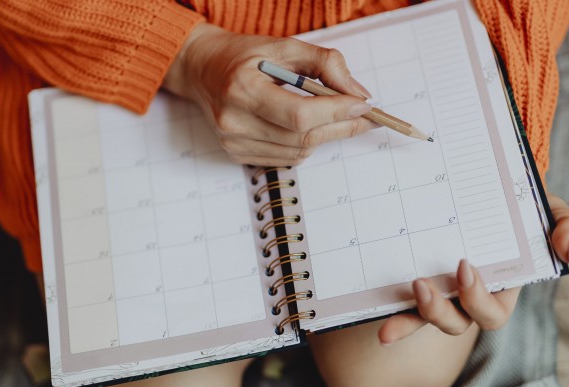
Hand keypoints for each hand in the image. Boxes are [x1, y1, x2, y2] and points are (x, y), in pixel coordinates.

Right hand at [163, 23, 376, 165]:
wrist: (203, 70)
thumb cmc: (244, 56)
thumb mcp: (284, 46)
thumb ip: (325, 63)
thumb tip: (358, 94)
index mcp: (241, 88)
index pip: (299, 114)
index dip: (337, 112)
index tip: (364, 105)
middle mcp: (233, 121)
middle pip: (302, 137)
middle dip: (341, 126)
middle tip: (365, 116)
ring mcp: (233, 142)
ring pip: (299, 151)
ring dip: (324, 135)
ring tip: (336, 116)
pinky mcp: (236, 154)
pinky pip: (286, 158)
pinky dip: (305, 144)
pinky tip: (306, 126)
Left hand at [377, 194, 568, 344]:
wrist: (490, 184)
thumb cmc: (524, 205)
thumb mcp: (553, 211)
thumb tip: (568, 250)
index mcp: (501, 288)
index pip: (491, 311)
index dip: (477, 299)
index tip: (464, 266)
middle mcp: (468, 296)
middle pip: (456, 322)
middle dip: (439, 311)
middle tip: (423, 284)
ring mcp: (441, 289)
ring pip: (428, 318)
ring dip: (413, 316)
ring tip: (403, 291)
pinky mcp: (417, 278)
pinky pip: (403, 302)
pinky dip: (394, 313)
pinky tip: (380, 322)